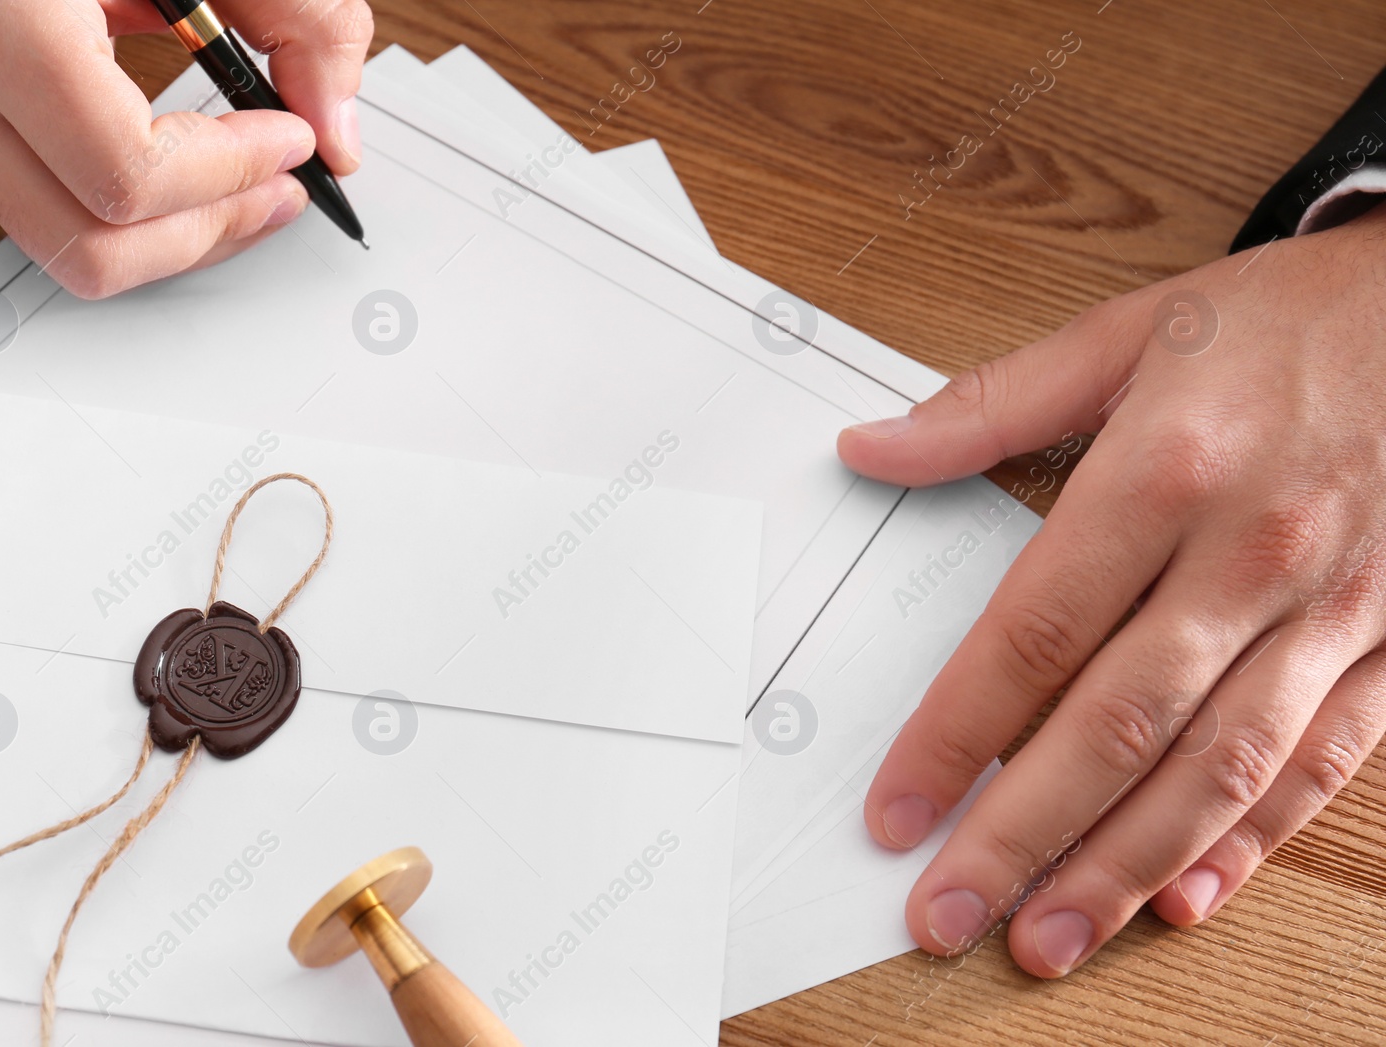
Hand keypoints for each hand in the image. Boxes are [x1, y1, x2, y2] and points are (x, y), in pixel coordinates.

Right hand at [0, 0, 373, 298]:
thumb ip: (300, 18)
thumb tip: (335, 129)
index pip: (128, 172)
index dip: (231, 173)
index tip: (292, 139)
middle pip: (96, 245)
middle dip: (211, 230)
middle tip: (281, 191)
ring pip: (78, 256)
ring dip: (182, 240)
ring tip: (251, 193)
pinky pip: (64, 226)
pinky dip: (144, 223)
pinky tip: (198, 182)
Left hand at [838, 205, 1385, 976]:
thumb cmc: (1290, 320)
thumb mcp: (1132, 331)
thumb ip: (992, 404)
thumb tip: (871, 448)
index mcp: (1166, 472)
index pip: (1033, 634)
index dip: (954, 734)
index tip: (896, 807)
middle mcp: (1249, 556)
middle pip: (1117, 725)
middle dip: (1021, 836)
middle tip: (945, 914)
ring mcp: (1331, 611)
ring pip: (1218, 769)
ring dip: (1124, 867)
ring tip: (1046, 939)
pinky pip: (1322, 763)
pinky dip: (1251, 839)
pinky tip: (1184, 895)